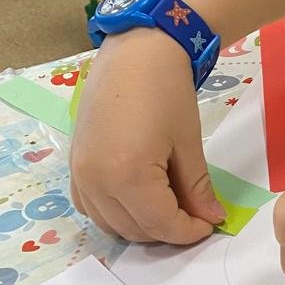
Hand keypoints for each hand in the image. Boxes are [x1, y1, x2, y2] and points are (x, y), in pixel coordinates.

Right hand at [70, 32, 226, 244]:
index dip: (188, 231)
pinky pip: (92, 207)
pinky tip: (139, 195)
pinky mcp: (74, 167)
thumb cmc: (167, 91)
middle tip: (194, 213)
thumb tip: (211, 219)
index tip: (209, 225)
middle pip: (134, 230)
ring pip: (110, 224)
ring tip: (170, 203)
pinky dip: (115, 212)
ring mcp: (79, 175)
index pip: (160, 224)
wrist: (134, 52)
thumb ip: (197, 188)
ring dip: (141, 224)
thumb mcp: (188, 142)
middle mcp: (95, 182)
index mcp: (126, 176)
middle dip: (167, 229)